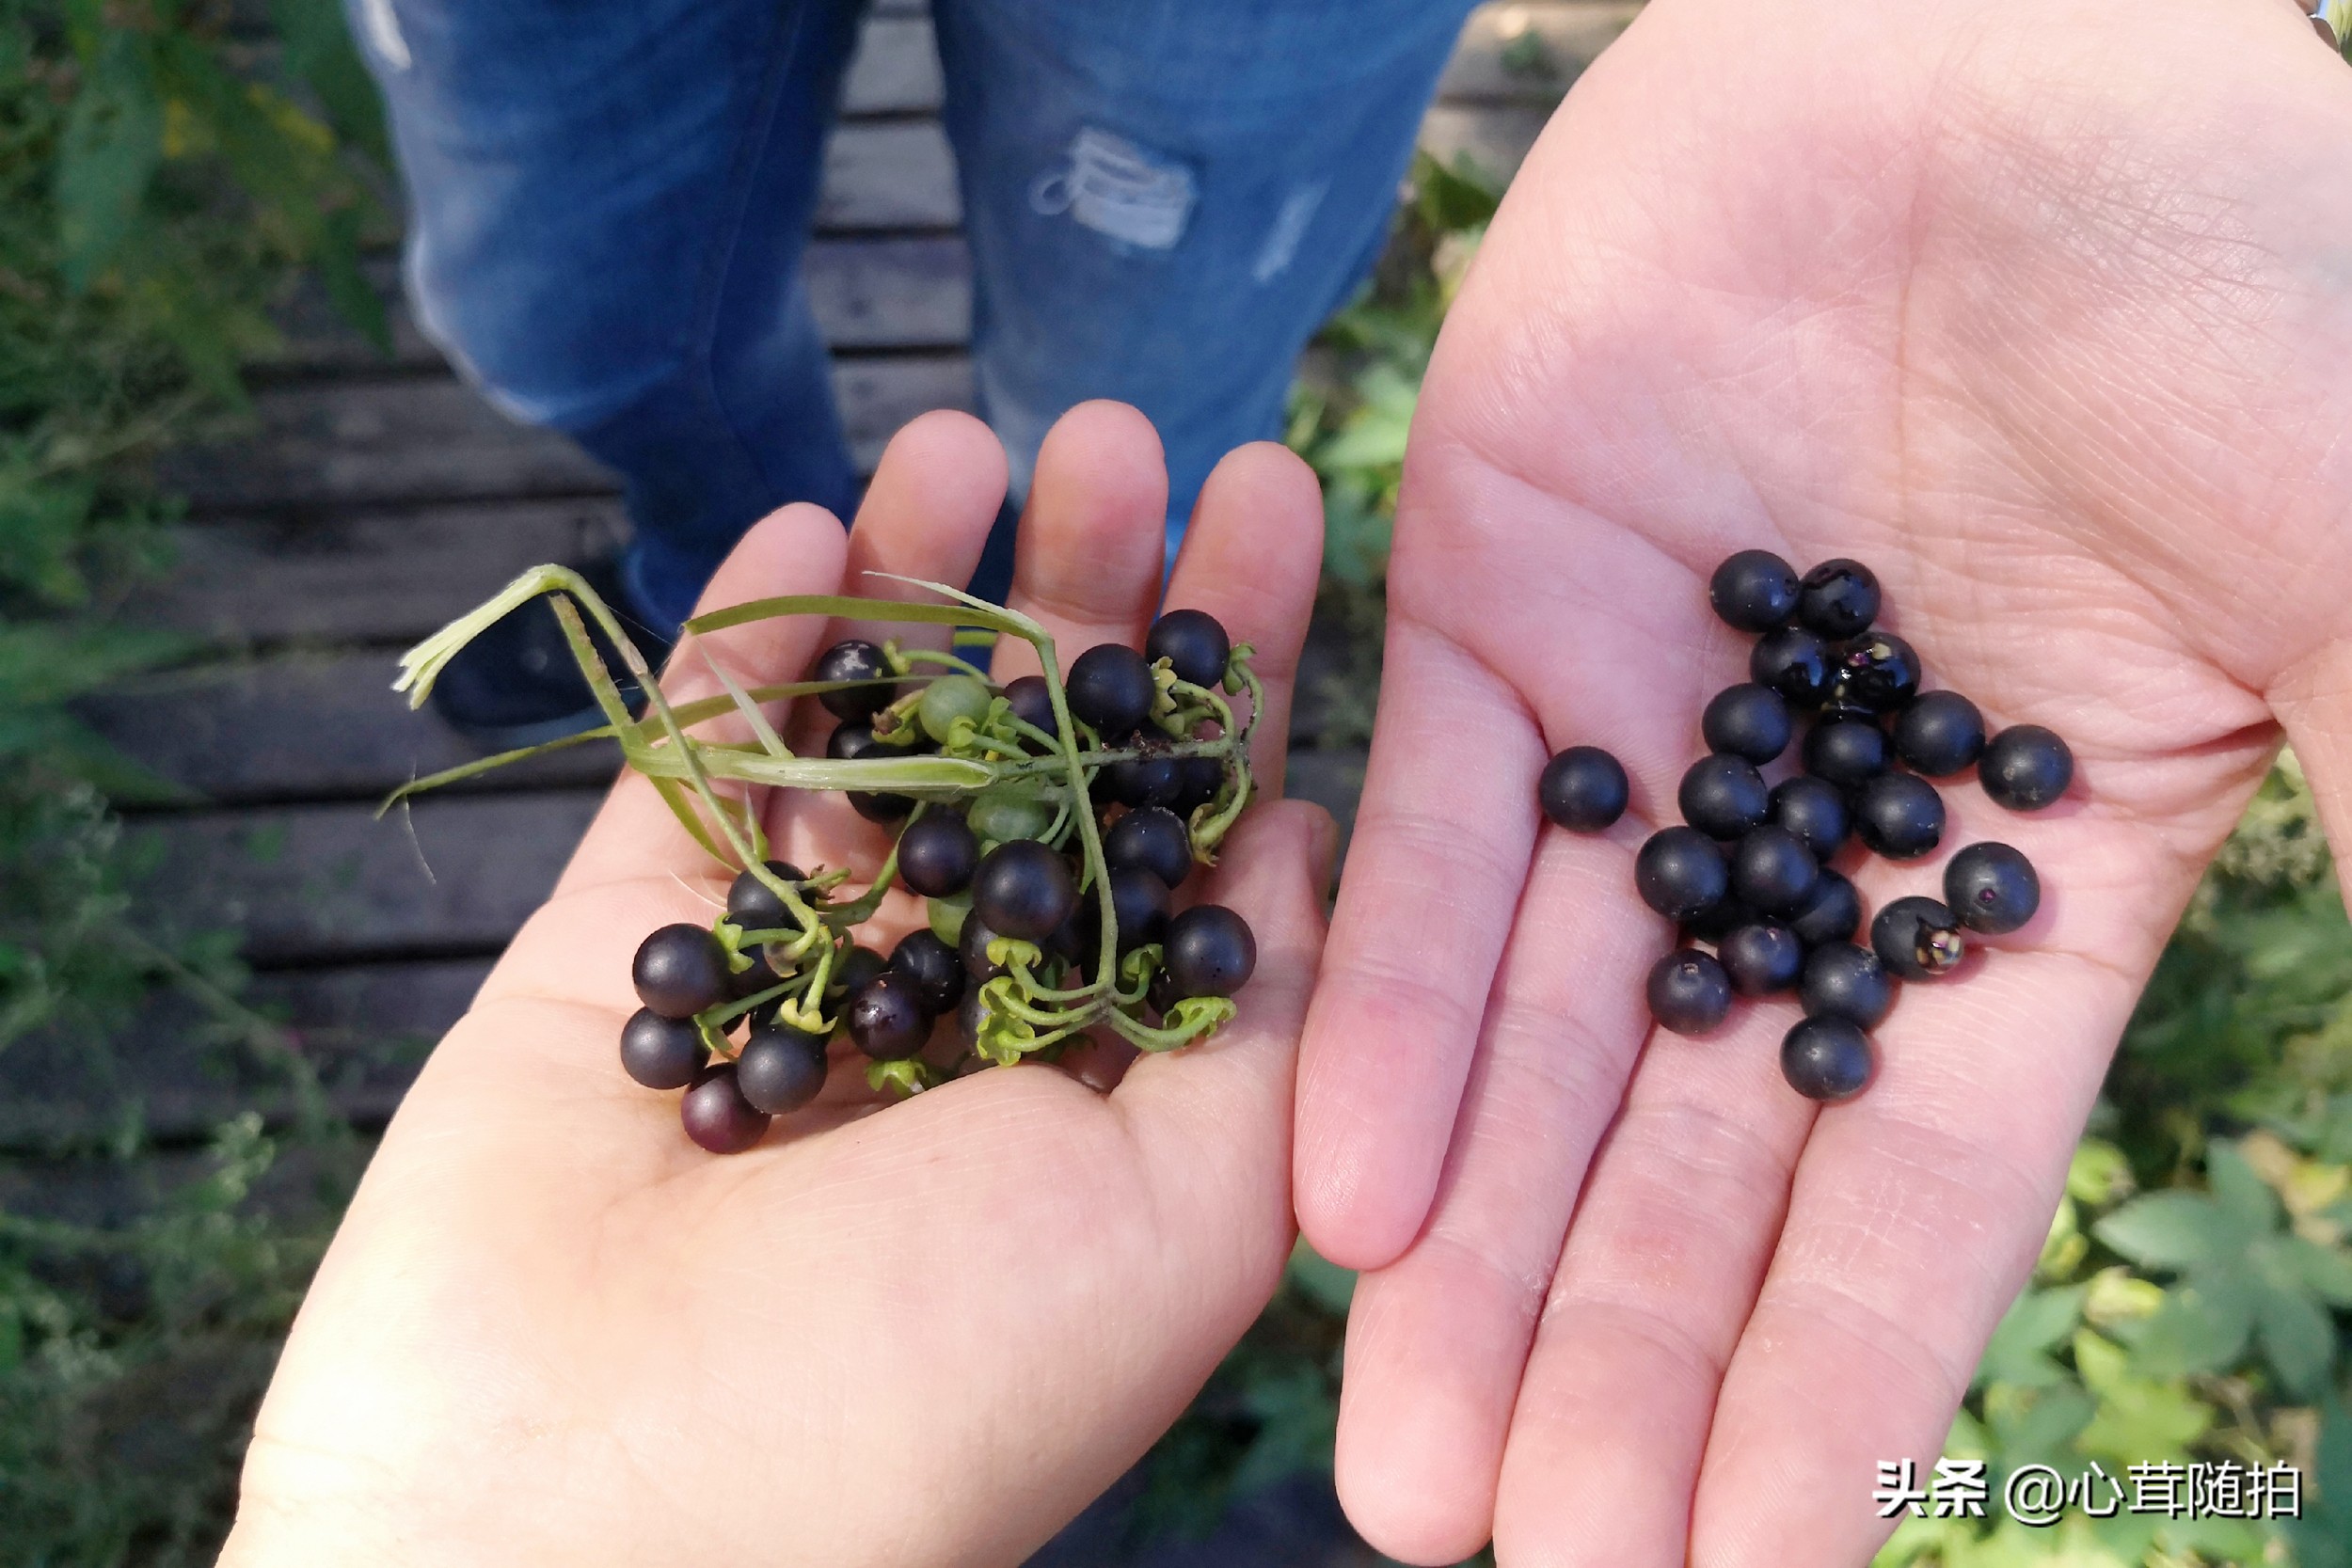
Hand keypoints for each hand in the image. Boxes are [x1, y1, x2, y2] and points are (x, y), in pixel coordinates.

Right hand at [218, 403, 1332, 1567]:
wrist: (593, 1519)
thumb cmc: (936, 1388)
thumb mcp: (1187, 1216)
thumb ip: (1267, 1016)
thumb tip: (1308, 831)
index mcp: (1105, 1089)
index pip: (1188, 827)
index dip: (1232, 661)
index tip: (1271, 493)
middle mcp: (954, 1025)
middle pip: (1027, 759)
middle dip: (1077, 591)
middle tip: (1114, 425)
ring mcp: (786, 982)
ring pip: (865, 741)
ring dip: (915, 588)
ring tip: (964, 430)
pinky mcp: (621, 960)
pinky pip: (693, 771)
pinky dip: (746, 648)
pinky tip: (811, 520)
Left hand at [1293, 3, 2351, 1561]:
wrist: (2007, 42)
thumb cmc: (2252, 292)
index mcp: (2008, 885)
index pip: (1902, 1194)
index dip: (1819, 1386)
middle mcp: (1797, 840)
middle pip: (1679, 1158)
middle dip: (1597, 1361)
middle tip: (1495, 1556)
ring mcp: (1635, 724)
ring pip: (1527, 1036)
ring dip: (1460, 1247)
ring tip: (1393, 1460)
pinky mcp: (1487, 596)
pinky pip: (1430, 837)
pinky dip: (1384, 1007)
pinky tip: (1338, 1200)